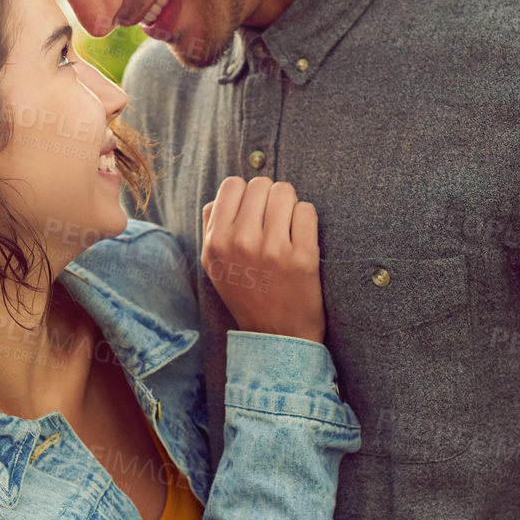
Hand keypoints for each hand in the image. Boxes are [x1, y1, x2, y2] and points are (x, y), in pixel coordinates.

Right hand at [201, 176, 324, 342]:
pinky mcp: (302, 257)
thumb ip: (213, 225)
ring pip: (285, 191)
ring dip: (289, 206)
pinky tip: (300, 239)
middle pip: (261, 183)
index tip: (254, 212)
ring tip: (287, 229)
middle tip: (273, 222)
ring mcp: (272, 249)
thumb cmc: (246, 292)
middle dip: (270, 198)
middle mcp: (241, 242)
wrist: (276, 335)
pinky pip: (307, 210)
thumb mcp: (214, 264)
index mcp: (216, 241)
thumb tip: (227, 194)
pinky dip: (306, 220)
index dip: (246, 193)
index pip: (232, 184)